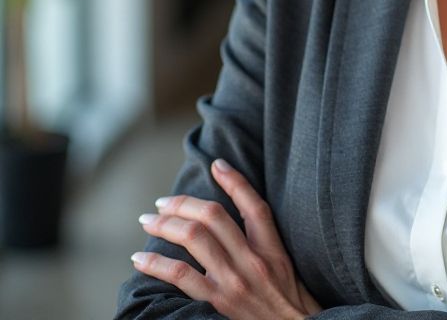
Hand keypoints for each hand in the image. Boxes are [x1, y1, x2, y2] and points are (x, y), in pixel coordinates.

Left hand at [131, 158, 321, 319]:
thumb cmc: (285, 302)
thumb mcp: (283, 264)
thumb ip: (264, 241)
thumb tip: (240, 218)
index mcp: (271, 248)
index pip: (253, 205)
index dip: (234, 181)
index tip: (216, 164)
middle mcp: (251, 260)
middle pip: (214, 217)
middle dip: (184, 203)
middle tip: (163, 201)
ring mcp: (232, 281)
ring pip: (194, 239)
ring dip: (165, 226)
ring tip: (148, 221)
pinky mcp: (216, 303)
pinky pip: (181, 276)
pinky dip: (156, 264)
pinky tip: (139, 259)